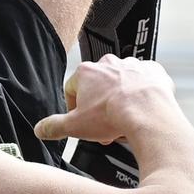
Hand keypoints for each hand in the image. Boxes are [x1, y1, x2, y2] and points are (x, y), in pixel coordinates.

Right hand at [34, 55, 178, 146]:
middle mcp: (108, 64)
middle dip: (100, 107)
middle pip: (98, 87)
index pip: (72, 90)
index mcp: (86, 73)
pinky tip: (142, 109)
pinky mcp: (152, 71)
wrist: (148, 113)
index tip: (82, 122)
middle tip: (105, 127)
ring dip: (121, 100)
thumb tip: (40, 129)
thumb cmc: (114, 115)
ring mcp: (132, 66)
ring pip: (122, 84)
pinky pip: (145, 82)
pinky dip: (143, 94)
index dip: (75, 110)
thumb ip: (54, 126)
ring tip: (125, 121)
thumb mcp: (75, 126)